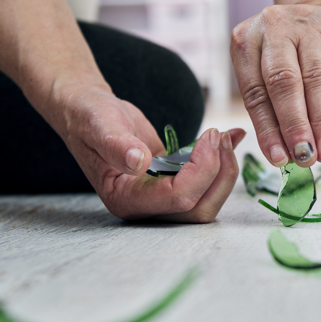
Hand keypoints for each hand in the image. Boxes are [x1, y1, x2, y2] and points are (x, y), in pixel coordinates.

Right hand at [54, 85, 244, 221]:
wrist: (88, 112)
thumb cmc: (89, 117)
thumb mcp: (99, 124)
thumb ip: (116, 144)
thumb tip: (139, 162)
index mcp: (125, 199)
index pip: (178, 198)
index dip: (202, 171)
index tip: (210, 136)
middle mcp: (145, 206)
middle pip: (198, 209)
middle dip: (219, 175)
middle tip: (221, 136)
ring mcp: (160, 196)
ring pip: (207, 200)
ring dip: (224, 170)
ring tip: (228, 135)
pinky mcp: (173, 182)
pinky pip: (206, 183)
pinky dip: (223, 161)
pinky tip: (233, 135)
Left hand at [230, 0, 320, 168]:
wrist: (316, 9)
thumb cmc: (286, 52)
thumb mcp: (266, 70)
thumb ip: (271, 108)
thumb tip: (284, 155)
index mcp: (246, 42)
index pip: (255, 93)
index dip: (268, 129)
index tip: (279, 159)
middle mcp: (274, 28)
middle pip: (285, 82)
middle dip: (296, 125)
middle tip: (305, 157)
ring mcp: (308, 24)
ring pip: (316, 78)